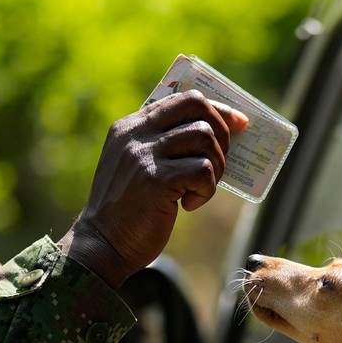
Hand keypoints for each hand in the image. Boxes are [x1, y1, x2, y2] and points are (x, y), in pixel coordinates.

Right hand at [63, 90, 247, 287]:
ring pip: (204, 137)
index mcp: (130, 126)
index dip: (217, 110)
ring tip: (200, 188)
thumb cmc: (129, 209)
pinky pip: (203, 170)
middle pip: (197, 106)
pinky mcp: (156, 179)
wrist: (102, 243)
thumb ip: (164, 145)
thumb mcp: (137, 166)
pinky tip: (189, 205)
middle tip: (219, 162)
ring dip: (215, 166)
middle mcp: (135, 134)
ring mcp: (144, 154)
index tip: (239, 124)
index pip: (182, 98)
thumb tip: (223, 131)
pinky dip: (206, 190)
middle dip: (222, 132)